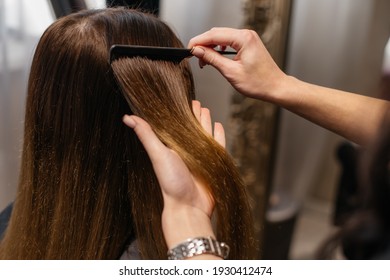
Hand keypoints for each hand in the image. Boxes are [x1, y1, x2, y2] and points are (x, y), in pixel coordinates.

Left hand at [123, 101, 224, 252]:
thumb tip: (128, 117)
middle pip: (191, 127)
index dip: (177, 112)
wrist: (189, 207)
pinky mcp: (212, 163)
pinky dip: (218, 136)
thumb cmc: (171, 182)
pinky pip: (217, 146)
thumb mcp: (158, 155)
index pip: (175, 125)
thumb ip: (146, 135)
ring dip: (205, 122)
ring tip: (206, 110)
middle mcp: (186, 150)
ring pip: (204, 134)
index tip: (179, 99)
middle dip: (193, 114)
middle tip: (195, 101)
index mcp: (172, 147)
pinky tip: (218, 126)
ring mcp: (200, 157)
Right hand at [188, 27, 286, 100]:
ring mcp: (248, 38)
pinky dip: (219, 48)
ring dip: (210, 47)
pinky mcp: (248, 44)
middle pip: (216, 33)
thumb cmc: (259, 83)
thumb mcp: (230, 72)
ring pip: (221, 37)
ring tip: (204, 61)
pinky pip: (229, 41)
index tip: (188, 49)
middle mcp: (246, 35)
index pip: (213, 35)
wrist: (275, 87)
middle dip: (203, 44)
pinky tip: (215, 57)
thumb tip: (197, 51)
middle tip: (193, 57)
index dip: (198, 42)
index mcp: (243, 39)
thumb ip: (212, 59)